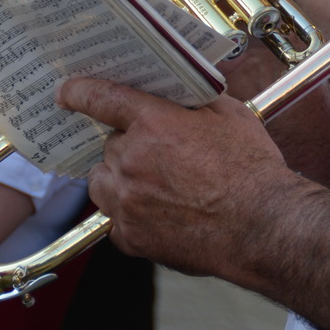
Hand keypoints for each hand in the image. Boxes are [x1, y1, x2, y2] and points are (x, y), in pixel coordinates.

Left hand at [62, 76, 314, 281]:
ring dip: (120, 178)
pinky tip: (162, 214)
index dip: (80, 91)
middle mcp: (131, 161)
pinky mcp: (131, 237)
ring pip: (103, 182)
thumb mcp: (231, 116)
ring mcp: (127, 202)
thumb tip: (180, 93)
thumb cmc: (252, 171)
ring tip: (154, 184)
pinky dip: (131, 215)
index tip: (67, 92)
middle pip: (110, 146)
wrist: (262, 227)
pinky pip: (116, 220)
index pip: (101, 98)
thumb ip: (196, 100)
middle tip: (163, 153)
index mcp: (153, 124)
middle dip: (130, 146)